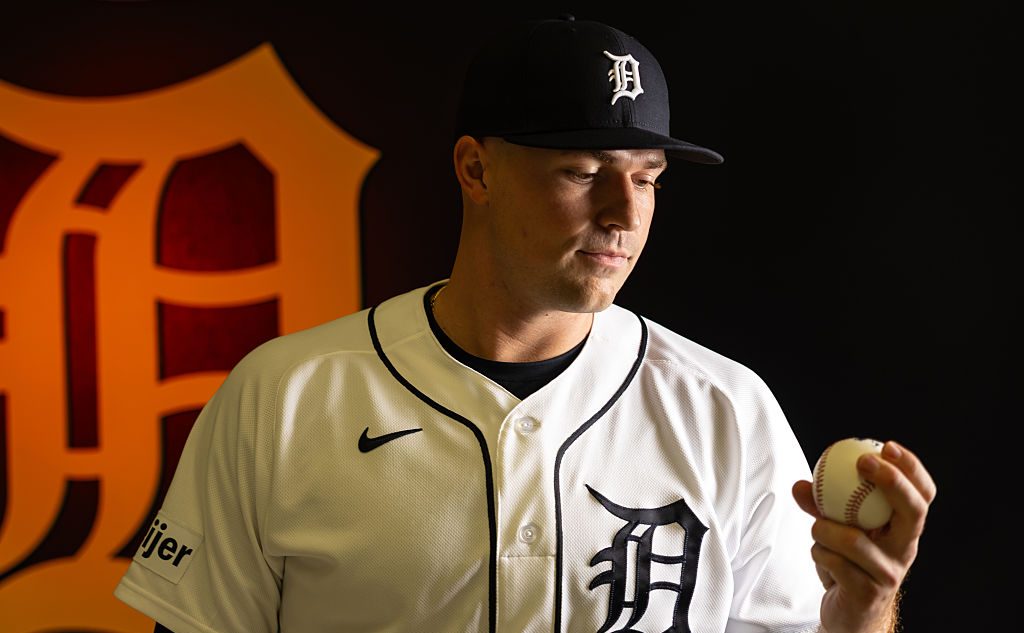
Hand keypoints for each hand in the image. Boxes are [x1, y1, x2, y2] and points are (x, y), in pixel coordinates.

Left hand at [791, 440, 936, 632]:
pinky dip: (819, 553)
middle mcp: (904, 549)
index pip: (923, 495)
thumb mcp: (836, 527)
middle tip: (864, 462)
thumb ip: (820, 505)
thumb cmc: (846, 562)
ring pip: (855, 539)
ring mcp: (889, 573)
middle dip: (893, 482)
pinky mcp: (869, 593)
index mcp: (903, 529)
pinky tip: (821, 557)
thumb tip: (801, 484)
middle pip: (914, 511)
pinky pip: (835, 562)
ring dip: (824, 529)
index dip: (912, 469)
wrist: (848, 611)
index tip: (889, 446)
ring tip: (817, 530)